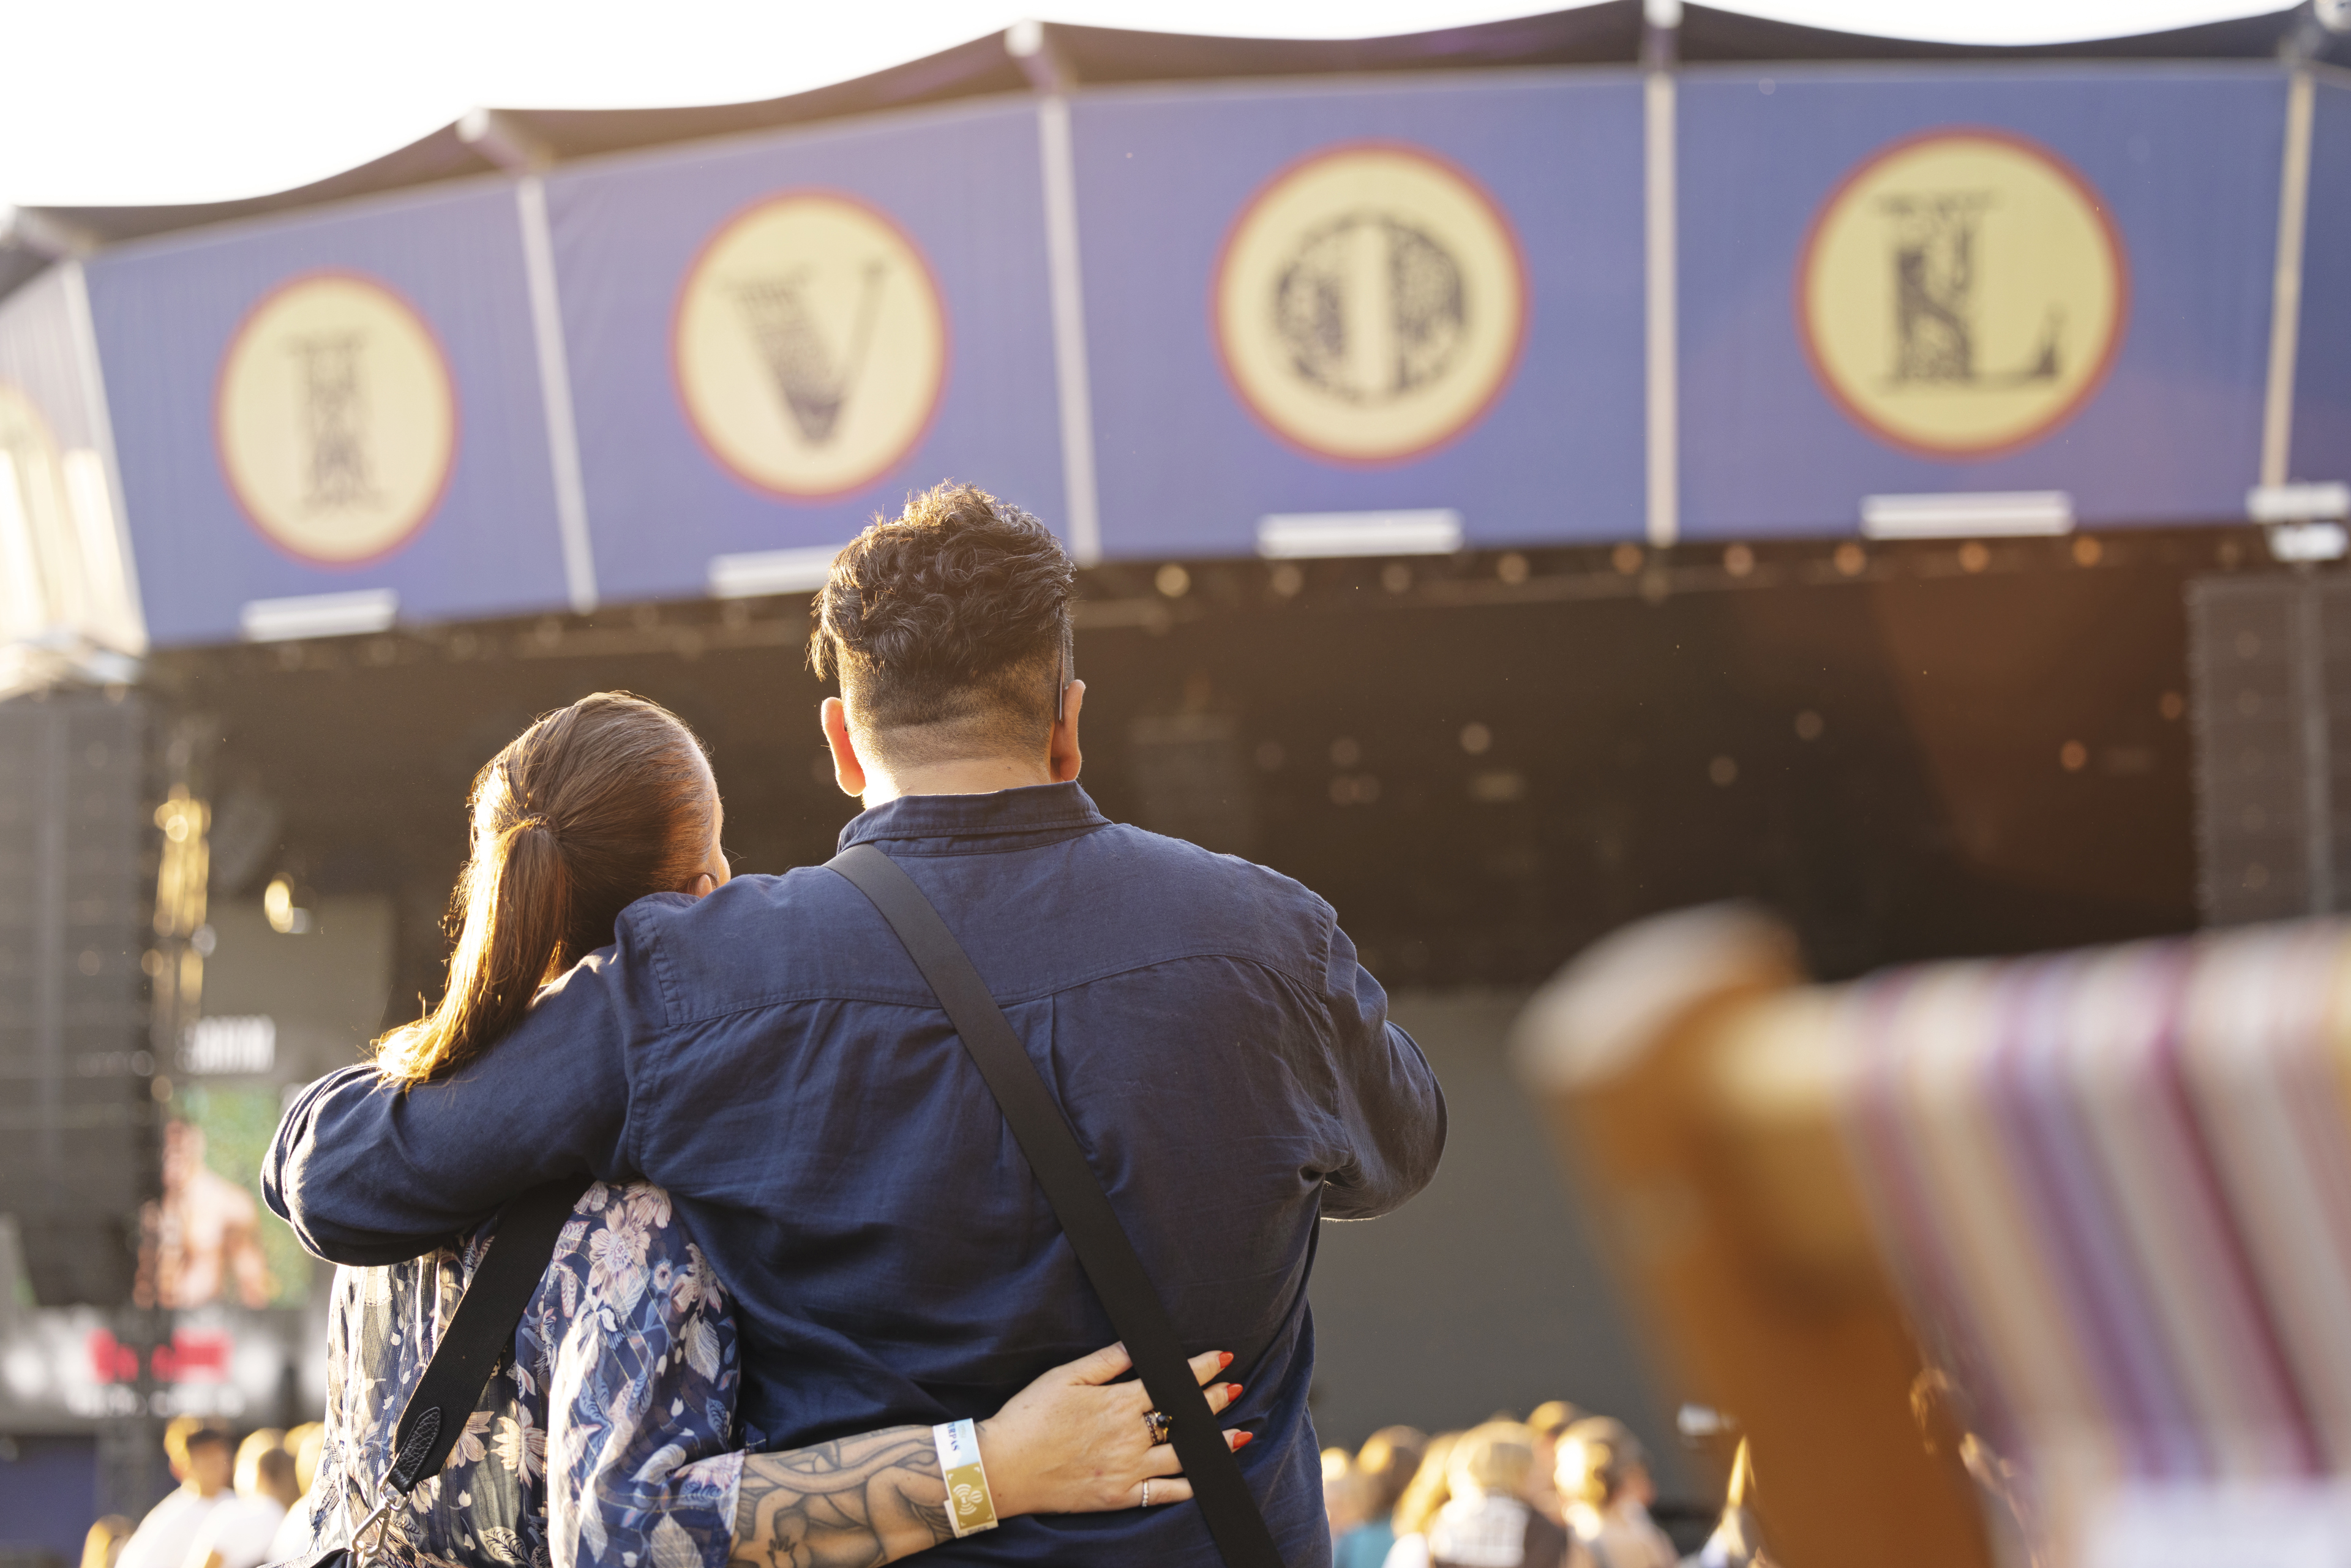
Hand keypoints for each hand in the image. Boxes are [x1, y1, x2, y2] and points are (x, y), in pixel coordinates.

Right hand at [977, 1343, 1249, 1517]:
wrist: (1003, 1467)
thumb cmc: (1029, 1416)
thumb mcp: (1065, 1376)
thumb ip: (1106, 1360)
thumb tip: (1138, 1345)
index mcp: (1118, 1403)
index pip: (1171, 1382)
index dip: (1201, 1369)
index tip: (1223, 1359)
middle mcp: (1129, 1437)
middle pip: (1184, 1417)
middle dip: (1214, 1401)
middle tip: (1234, 1390)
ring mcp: (1127, 1470)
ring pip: (1184, 1456)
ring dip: (1215, 1444)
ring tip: (1239, 1435)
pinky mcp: (1119, 1496)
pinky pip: (1163, 1494)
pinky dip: (1189, 1487)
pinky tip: (1206, 1478)